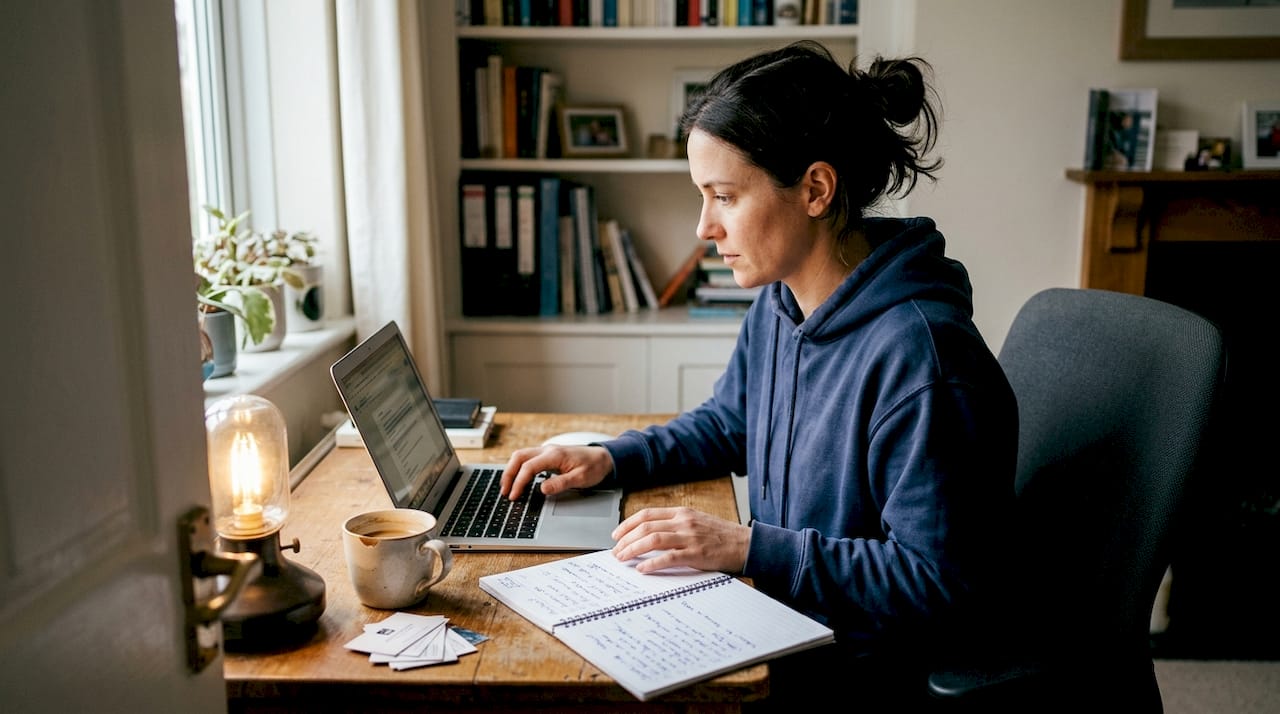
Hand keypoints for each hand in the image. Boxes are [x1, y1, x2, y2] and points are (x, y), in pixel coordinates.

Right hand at [500, 445, 613, 498]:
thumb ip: (561, 483)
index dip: (519, 482)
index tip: (514, 496)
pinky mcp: (547, 455)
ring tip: (507, 487)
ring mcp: (547, 451)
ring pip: (521, 456)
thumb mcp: (581, 478)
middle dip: (508, 474)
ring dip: (511, 470)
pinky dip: (518, 468)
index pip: (529, 467)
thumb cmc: (594, 467)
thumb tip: (542, 489)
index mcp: (555, 455)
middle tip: (505, 492)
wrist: (604, 457)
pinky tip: (517, 479)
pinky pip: (527, 458)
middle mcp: (548, 450)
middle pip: (519, 457)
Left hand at [611, 507, 750, 573]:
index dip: (628, 524)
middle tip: (616, 552)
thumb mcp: (697, 522)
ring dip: (633, 549)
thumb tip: (650, 535)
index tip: (616, 535)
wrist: (746, 544)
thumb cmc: (721, 536)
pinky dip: (652, 563)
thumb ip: (676, 525)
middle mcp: (683, 521)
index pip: (647, 514)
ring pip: (653, 539)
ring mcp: (690, 537)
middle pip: (645, 527)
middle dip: (626, 540)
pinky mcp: (696, 553)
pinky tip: (642, 569)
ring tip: (623, 559)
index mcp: (682, 512)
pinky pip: (668, 557)